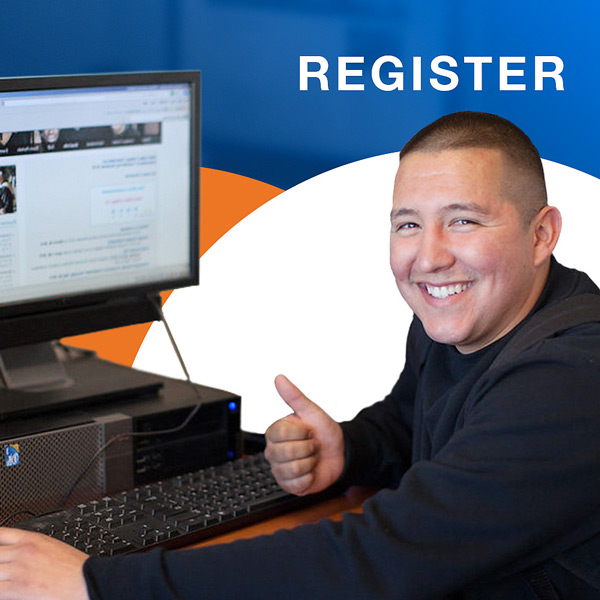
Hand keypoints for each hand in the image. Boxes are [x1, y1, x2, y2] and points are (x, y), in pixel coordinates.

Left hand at [0, 528, 88, 599]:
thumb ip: (32, 548)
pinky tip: (3, 592)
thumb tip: (18, 553)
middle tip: (1, 568)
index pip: (0, 534)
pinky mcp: (17, 589)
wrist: (85, 580)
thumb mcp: (54, 547)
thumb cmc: (74, 567)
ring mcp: (18, 570)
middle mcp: (23, 552)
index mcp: (32, 539)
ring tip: (2, 580)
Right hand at [265, 375, 344, 495]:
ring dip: (311, 462)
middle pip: (287, 452)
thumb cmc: (323, 431)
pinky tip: (312, 470)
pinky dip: (310, 477)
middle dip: (308, 447)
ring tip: (312, 457)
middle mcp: (273, 452)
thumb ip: (294, 395)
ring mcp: (279, 470)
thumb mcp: (311, 411)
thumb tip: (279, 378)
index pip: (282, 433)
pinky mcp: (289, 486)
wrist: (339, 452)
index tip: (308, 430)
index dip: (302, 432)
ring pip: (294, 468)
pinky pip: (298, 483)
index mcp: (275, 433)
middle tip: (312, 444)